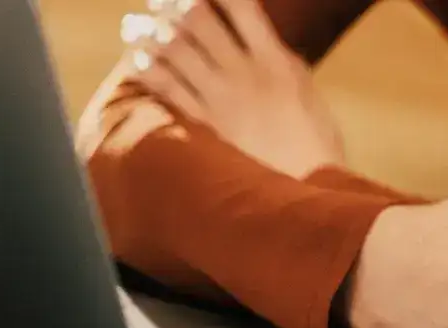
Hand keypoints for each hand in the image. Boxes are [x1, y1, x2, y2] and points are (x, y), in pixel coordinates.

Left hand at [131, 0, 341, 177]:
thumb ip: (279, 58)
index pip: (241, 6)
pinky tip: (137, 60)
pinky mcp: (205, 125)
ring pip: (175, 52)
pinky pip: (168, 90)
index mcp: (275, 60)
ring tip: (132, 24)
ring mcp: (222, 99)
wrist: (307, 189)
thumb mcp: (305, 89)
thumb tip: (255, 32)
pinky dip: (148, 70)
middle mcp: (245, 73)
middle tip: (159, 0)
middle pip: (199, 21)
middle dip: (173, 4)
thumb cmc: (315, 141)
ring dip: (148, 32)